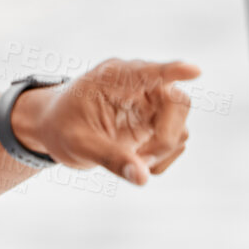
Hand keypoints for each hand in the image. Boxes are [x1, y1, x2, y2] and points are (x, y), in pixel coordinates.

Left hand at [11, 58, 199, 184]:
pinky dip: (161, 158)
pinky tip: (136, 163)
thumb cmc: (61, 127)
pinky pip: (176, 142)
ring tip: (131, 162)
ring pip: (180, 126)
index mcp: (114, 77)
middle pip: (177, 103)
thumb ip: (109, 157)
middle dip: (165, 137)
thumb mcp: (77, 144)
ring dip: (162, 151)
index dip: (173, 71)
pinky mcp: (156, 123)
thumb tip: (143, 178)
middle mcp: (139, 85)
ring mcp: (151, 104)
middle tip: (142, 159)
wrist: (55, 128)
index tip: (193, 71)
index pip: (149, 71)